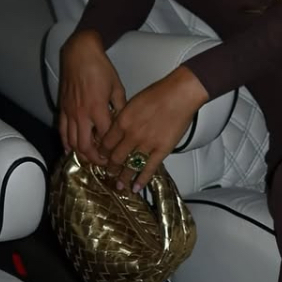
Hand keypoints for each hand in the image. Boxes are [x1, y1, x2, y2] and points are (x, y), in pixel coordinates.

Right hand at [57, 30, 126, 164]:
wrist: (79, 54)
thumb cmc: (100, 67)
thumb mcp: (117, 87)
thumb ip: (120, 107)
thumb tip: (123, 121)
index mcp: (98, 109)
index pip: (105, 138)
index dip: (111, 149)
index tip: (118, 155)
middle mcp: (82, 114)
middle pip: (86, 146)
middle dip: (95, 159)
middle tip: (103, 164)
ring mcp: (70, 112)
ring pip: (72, 142)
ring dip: (81, 154)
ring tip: (89, 159)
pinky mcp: (63, 109)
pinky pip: (62, 131)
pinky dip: (66, 143)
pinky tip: (70, 150)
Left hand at [99, 65, 209, 192]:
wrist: (180, 93)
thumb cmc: (159, 93)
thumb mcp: (133, 102)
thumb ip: (124, 118)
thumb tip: (118, 129)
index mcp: (122, 121)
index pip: (106, 143)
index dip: (102, 153)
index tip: (101, 157)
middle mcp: (132, 135)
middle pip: (115, 157)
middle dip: (110, 167)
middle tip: (108, 172)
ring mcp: (146, 144)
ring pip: (129, 166)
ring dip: (123, 177)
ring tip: (119, 185)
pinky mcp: (161, 150)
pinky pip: (148, 168)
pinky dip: (141, 180)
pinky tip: (136, 187)